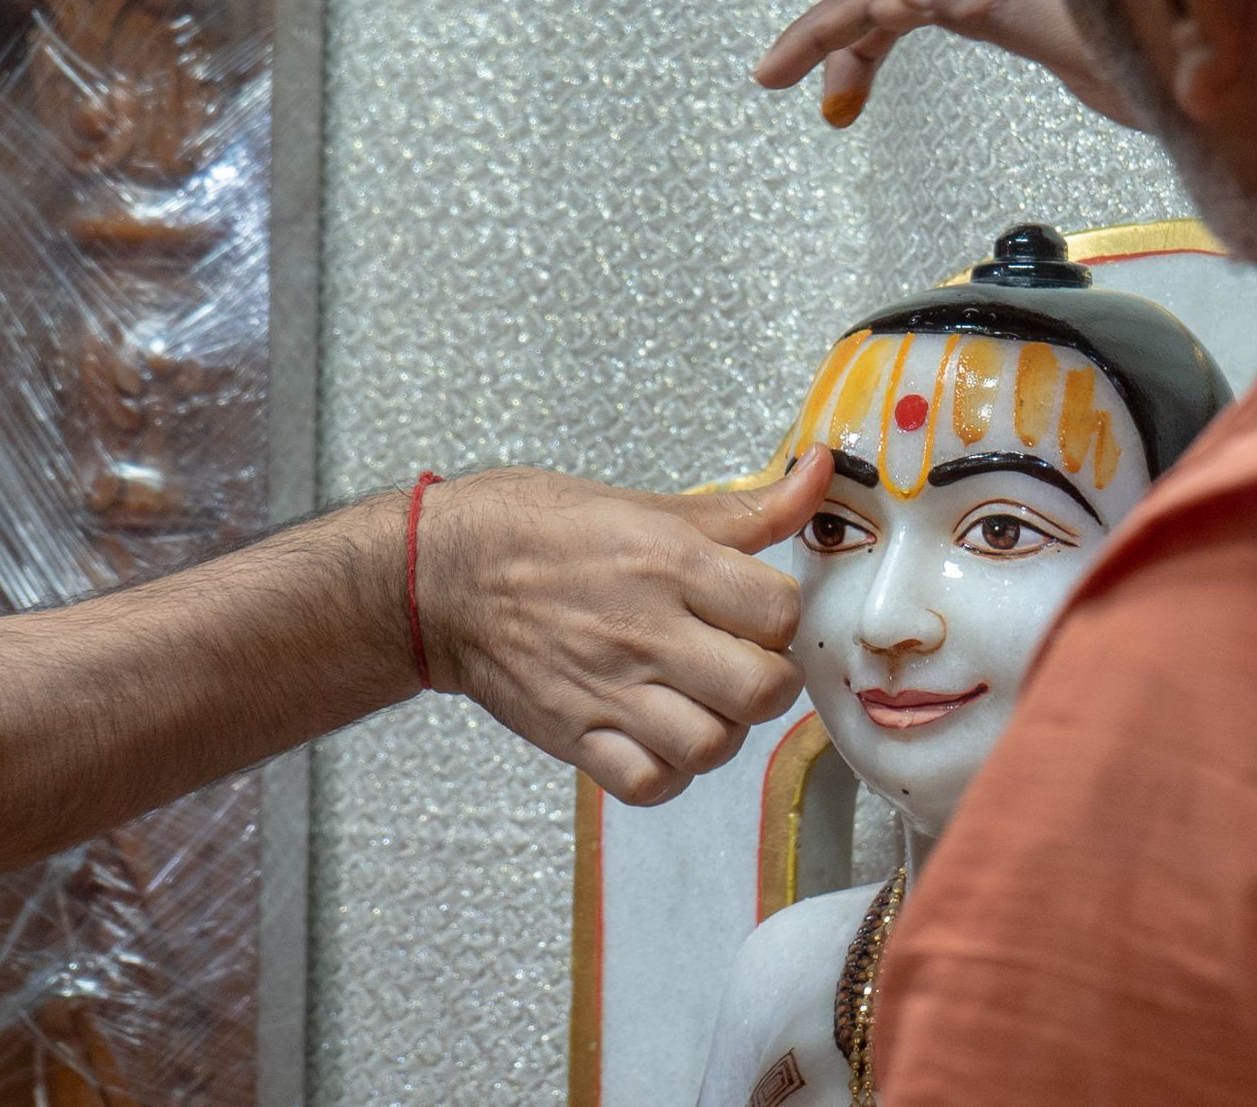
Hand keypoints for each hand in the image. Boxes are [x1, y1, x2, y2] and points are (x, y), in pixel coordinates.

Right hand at [414, 448, 832, 805]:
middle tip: (747, 663)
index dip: (784, 615)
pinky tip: (664, 738)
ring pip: (713, 746)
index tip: (762, 611)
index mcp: (667, 563)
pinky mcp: (573, 736)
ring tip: (706, 702)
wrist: (439, 575)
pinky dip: (670, 771)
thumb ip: (744, 507)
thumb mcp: (647, 505)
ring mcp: (607, 691)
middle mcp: (643, 631)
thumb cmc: (539, 530)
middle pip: (762, 690)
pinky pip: (650, 784)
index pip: (780, 611)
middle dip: (772, 681)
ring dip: (724, 729)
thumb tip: (818, 472)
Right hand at [754, 0, 1143, 130]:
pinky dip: (915, 38)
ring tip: (841, 104)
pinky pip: (953, 9)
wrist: (1238, 61)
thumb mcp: (1077, 33)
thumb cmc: (1174, 47)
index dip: (825, 26)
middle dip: (833, 35)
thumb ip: (994, 2)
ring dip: (869, 45)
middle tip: (788, 87)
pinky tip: (911, 70)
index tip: (775, 71)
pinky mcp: (1042, 10)